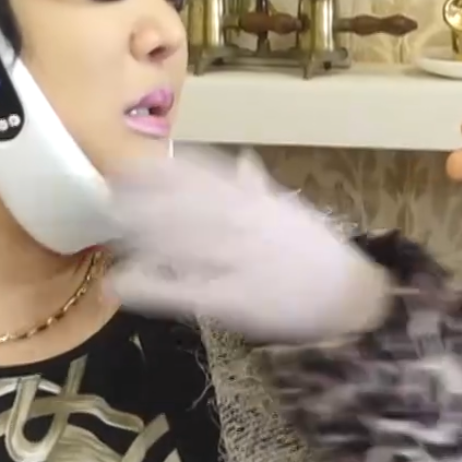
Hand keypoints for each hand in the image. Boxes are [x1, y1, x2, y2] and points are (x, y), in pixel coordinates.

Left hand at [104, 146, 391, 343]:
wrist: (353, 299)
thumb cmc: (319, 259)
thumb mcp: (293, 217)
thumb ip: (261, 191)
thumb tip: (244, 161)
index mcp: (259, 205)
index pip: (207, 177)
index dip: (168, 170)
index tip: (135, 162)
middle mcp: (245, 225)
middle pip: (186, 205)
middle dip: (145, 197)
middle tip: (108, 190)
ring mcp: (237, 261)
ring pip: (179, 241)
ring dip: (140, 233)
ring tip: (108, 228)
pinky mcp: (232, 300)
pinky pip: (184, 290)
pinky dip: (151, 286)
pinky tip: (121, 284)